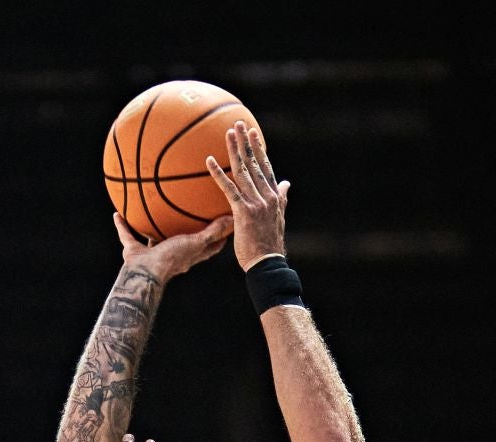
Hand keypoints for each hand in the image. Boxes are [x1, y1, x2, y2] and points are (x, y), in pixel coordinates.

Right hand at [114, 212, 232, 279]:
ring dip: (153, 228)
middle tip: (193, 215)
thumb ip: (213, 232)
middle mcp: (172, 255)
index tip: (225, 224)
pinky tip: (117, 214)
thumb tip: (231, 218)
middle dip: (187, 231)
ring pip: (154, 238)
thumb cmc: (172, 259)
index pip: (210, 247)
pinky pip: (127, 235)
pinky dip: (122, 226)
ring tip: (153, 211)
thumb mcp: (196, 243)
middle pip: (183, 242)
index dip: (219, 237)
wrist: (145, 273)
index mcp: (190, 255)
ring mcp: (153, 254)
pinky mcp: (135, 252)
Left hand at [206, 122, 288, 268]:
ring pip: (243, 171)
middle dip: (246, 142)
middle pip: (255, 163)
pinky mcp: (244, 212)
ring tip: (227, 133)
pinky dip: (219, 173)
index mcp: (274, 196)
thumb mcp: (279, 217)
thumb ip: (281, 198)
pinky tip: (209, 161)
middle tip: (238, 123)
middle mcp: (267, 196)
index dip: (259, 148)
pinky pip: (229, 189)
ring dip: (234, 150)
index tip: (253, 133)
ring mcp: (256, 203)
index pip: (265, 167)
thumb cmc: (269, 244)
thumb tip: (286, 183)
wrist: (267, 263)